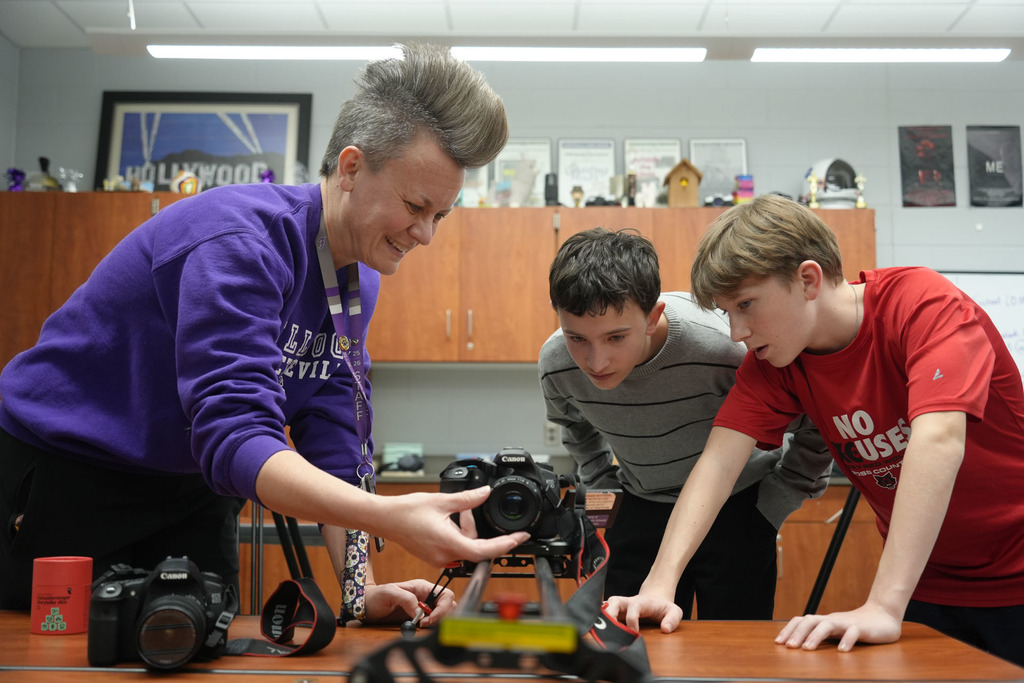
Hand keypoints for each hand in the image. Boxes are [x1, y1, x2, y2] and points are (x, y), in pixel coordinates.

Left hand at [362, 579, 455, 626]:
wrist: (367, 606)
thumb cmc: (377, 595)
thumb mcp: (390, 593)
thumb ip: (406, 599)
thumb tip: (420, 611)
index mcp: (423, 587)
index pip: (445, 595)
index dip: (442, 608)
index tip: (429, 618)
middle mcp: (426, 597)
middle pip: (448, 606)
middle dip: (441, 616)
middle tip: (425, 624)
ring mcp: (424, 608)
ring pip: (443, 615)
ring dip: (437, 622)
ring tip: (421, 625)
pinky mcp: (420, 618)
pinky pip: (433, 623)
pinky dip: (431, 627)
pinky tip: (419, 627)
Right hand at [383, 487, 529, 565]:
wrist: (384, 519)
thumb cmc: (406, 512)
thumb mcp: (442, 501)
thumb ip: (468, 500)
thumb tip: (486, 492)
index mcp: (449, 544)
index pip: (485, 551)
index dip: (506, 546)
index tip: (520, 539)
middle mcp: (445, 556)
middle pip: (476, 548)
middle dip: (478, 529)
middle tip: (470, 510)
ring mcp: (438, 559)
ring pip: (465, 547)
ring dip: (466, 530)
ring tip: (456, 511)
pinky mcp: (434, 556)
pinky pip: (455, 548)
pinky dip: (458, 534)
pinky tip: (450, 520)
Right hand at [603, 593, 682, 633]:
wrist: (655, 599)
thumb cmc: (663, 607)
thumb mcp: (674, 611)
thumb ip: (672, 619)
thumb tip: (665, 629)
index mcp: (642, 602)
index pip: (633, 607)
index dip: (631, 619)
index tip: (633, 633)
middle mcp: (628, 602)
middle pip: (614, 601)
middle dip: (609, 613)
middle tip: (608, 629)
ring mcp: (620, 605)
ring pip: (606, 604)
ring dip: (601, 615)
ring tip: (599, 630)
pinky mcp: (616, 611)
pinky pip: (604, 611)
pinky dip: (599, 617)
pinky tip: (597, 628)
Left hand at [775, 603, 901, 651]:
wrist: (883, 616)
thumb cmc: (855, 626)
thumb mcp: (835, 631)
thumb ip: (821, 636)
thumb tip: (799, 645)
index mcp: (824, 621)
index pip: (802, 621)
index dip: (789, 630)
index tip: (778, 643)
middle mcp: (833, 620)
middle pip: (810, 620)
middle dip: (797, 633)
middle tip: (789, 647)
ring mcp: (847, 622)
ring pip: (828, 624)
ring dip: (815, 636)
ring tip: (807, 648)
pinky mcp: (863, 628)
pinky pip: (853, 632)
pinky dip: (846, 640)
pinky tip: (841, 651)